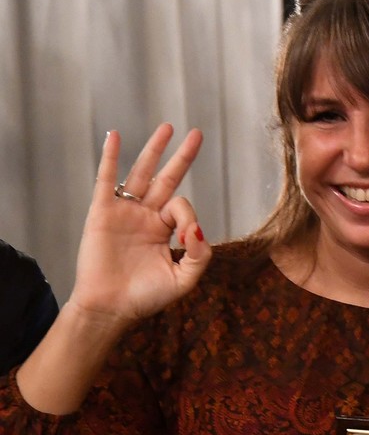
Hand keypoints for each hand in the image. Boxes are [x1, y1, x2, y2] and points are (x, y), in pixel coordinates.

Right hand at [71, 124, 208, 328]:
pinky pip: (106, 179)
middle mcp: (146, 216)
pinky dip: (109, 157)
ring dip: (154, 149)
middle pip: (167, 178)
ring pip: (142, 173)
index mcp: (166, 230)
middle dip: (182, 156)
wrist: (111, 308)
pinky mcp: (102, 212)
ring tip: (168, 127)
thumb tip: (197, 227)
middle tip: (196, 133)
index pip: (183, 206)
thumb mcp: (185, 279)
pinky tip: (114, 136)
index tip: (183, 237)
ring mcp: (125, 212)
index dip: (188, 217)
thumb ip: (200, 254)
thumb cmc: (146, 297)